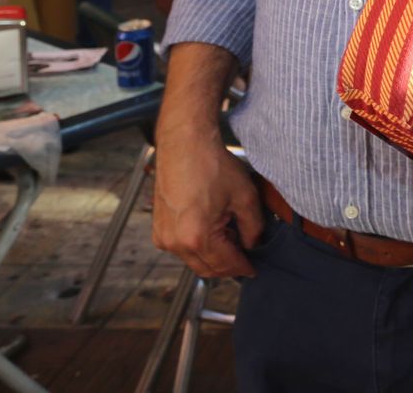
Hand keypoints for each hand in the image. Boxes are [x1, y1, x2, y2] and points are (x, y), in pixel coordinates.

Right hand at [152, 128, 264, 277]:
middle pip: (207, 268)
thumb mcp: (245, 196)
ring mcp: (163, 237)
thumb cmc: (211, 165)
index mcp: (197, 237)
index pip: (225, 265)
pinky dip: (198, 246)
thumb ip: (253, 227)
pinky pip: (181, 248)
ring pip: (193, 260)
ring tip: (230, 234)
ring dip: (213, 255)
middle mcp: (175, 242)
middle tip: (246, 253)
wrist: (185, 144)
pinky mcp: (158, 229)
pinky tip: (213, 228)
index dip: (243, 268)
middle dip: (228, 265)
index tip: (254, 269)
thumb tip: (252, 244)